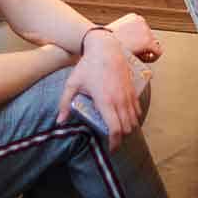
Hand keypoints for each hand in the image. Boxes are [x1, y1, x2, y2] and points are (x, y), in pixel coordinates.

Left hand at [56, 30, 142, 150]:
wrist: (105, 48)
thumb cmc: (88, 66)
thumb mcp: (72, 84)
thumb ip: (65, 103)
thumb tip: (60, 122)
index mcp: (105, 102)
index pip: (115, 130)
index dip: (114, 143)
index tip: (110, 149)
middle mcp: (119, 101)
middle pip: (126, 128)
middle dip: (121, 138)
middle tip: (112, 141)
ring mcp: (128, 95)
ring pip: (134, 120)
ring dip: (128, 129)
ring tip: (119, 132)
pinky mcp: (133, 89)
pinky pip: (137, 109)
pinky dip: (134, 118)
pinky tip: (126, 118)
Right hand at [107, 12, 164, 62]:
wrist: (101, 42)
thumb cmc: (104, 41)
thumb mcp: (115, 34)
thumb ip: (127, 37)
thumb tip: (138, 43)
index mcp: (134, 18)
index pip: (143, 31)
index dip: (139, 41)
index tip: (131, 47)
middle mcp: (142, 21)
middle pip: (150, 37)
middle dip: (143, 47)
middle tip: (133, 53)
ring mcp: (146, 31)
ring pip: (154, 45)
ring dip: (146, 52)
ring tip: (135, 56)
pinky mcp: (148, 41)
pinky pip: (158, 52)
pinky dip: (153, 57)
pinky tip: (144, 60)